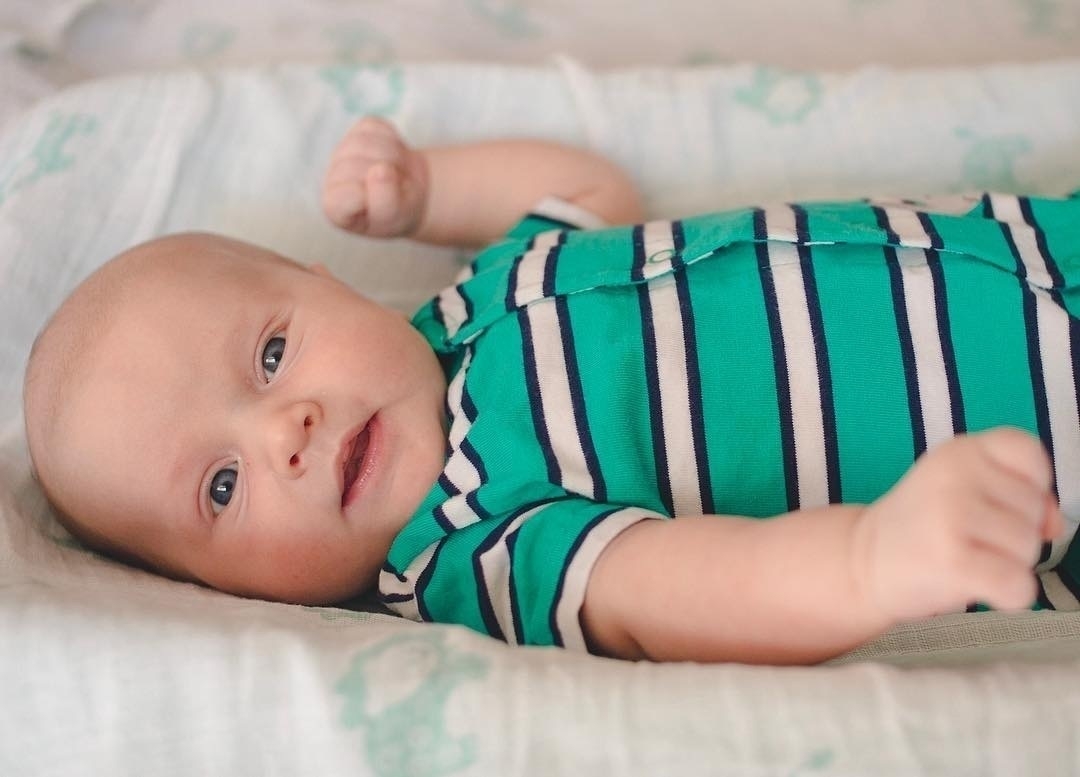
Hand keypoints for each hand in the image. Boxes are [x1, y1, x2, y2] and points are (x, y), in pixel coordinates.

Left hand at [321, 117, 429, 237]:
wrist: (411, 192)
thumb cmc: (398, 212)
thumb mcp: (395, 217)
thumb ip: (386, 201)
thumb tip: (381, 169)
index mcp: (334, 205)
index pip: (350, 195)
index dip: (374, 197)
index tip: (385, 206)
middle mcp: (332, 176)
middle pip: (358, 166)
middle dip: (386, 177)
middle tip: (395, 188)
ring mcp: (344, 149)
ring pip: (366, 143)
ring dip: (392, 158)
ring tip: (395, 172)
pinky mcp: (360, 129)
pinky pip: (377, 127)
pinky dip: (393, 140)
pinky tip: (394, 156)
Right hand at [854, 428, 1064, 620]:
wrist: (863, 561)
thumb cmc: (923, 526)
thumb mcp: (964, 488)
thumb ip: (1018, 493)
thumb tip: (1055, 525)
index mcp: (960, 450)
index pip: (1029, 452)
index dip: (1033, 484)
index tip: (1001, 502)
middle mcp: (955, 475)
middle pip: (1035, 510)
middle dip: (1015, 533)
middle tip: (969, 537)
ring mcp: (952, 516)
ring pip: (1029, 550)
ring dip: (1007, 564)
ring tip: (964, 558)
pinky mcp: (952, 561)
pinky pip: (1020, 587)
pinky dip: (1007, 596)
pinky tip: (974, 585)